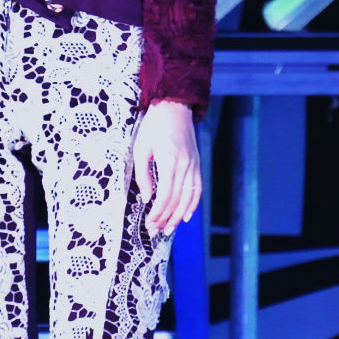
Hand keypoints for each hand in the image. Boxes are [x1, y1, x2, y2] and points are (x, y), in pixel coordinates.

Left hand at [132, 100, 201, 236]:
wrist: (174, 107)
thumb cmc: (153, 127)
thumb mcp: (140, 149)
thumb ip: (143, 175)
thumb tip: (146, 198)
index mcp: (169, 162)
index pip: (165, 196)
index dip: (158, 213)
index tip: (149, 224)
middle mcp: (184, 165)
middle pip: (177, 200)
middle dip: (166, 218)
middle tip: (155, 231)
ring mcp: (193, 164)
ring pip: (189, 197)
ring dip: (179, 215)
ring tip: (169, 228)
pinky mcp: (197, 163)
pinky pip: (198, 187)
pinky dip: (193, 204)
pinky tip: (186, 216)